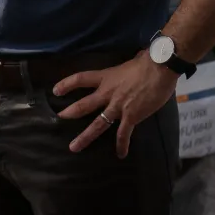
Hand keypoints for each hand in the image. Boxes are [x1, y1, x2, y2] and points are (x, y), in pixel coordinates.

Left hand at [54, 53, 178, 157]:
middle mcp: (107, 93)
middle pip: (84, 105)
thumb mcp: (130, 62)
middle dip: (70, 113)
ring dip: (85, 136)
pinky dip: (122, 144)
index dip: (67, 84)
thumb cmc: (147, 62)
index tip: (55, 91)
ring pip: (98, 124)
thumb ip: (128, 67)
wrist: (160, 70)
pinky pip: (123, 133)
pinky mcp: (131, 116)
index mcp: (106, 77)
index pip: (80, 78)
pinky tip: (121, 154)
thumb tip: (137, 59)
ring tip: (74, 147)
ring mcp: (118, 106)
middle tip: (59, 118)